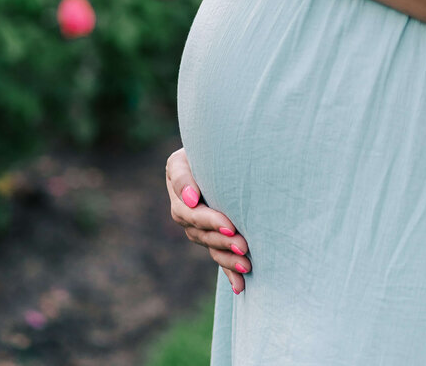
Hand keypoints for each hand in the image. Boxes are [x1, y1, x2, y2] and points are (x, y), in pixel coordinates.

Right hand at [165, 147, 250, 294]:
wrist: (222, 145)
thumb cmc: (211, 139)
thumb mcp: (195, 147)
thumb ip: (186, 173)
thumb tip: (190, 198)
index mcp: (178, 183)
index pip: (189, 208)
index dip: (208, 218)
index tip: (230, 225)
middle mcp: (184, 206)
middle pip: (199, 230)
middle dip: (221, 239)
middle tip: (244, 243)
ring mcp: (197, 222)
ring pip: (209, 245)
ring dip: (227, 258)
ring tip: (248, 263)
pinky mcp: (212, 233)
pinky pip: (217, 255)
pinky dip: (228, 272)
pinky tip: (240, 287)